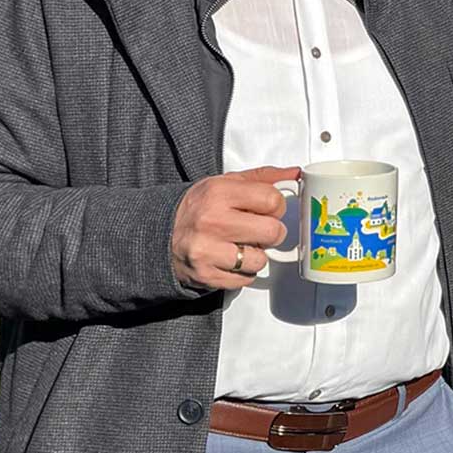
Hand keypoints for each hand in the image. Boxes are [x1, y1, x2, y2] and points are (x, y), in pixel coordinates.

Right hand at [170, 166, 300, 290]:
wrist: (157, 235)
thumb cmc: (198, 208)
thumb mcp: (225, 183)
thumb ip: (262, 177)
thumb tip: (295, 173)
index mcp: (219, 193)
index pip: (272, 200)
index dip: (276, 206)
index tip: (267, 209)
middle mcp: (212, 221)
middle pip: (273, 232)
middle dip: (270, 233)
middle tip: (256, 230)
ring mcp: (207, 250)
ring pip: (261, 259)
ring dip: (255, 255)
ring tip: (239, 245)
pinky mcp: (206, 275)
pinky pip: (245, 279)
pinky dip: (242, 272)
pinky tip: (228, 259)